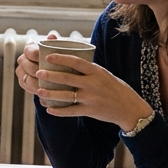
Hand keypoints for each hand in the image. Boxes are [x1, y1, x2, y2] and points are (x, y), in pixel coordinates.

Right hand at [13, 31, 55, 97]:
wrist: (54, 68)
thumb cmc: (56, 56)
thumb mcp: (57, 49)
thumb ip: (55, 43)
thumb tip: (52, 36)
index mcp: (30, 47)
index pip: (30, 51)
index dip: (37, 55)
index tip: (46, 59)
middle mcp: (23, 58)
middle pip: (26, 65)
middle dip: (36, 70)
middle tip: (48, 75)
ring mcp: (21, 70)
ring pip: (25, 77)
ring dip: (34, 82)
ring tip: (45, 86)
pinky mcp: (22, 81)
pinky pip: (25, 86)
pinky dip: (33, 89)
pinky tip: (42, 92)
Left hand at [30, 52, 154, 131]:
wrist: (129, 107)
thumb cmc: (114, 88)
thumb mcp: (103, 74)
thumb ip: (88, 70)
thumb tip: (68, 60)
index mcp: (96, 71)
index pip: (76, 61)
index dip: (61, 58)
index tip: (48, 56)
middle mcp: (93, 83)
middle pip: (67, 78)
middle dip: (50, 75)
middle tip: (38, 72)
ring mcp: (91, 98)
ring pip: (66, 95)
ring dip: (50, 94)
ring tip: (39, 91)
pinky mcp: (90, 110)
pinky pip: (71, 111)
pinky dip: (59, 111)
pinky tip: (49, 110)